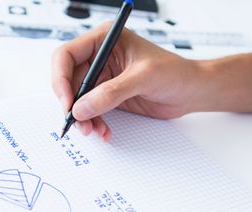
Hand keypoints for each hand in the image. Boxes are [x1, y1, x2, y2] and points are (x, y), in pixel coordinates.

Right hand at [52, 22, 200, 140]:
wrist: (191, 91)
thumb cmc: (175, 72)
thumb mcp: (143, 78)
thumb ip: (111, 93)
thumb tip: (82, 108)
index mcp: (104, 40)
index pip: (67, 55)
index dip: (61, 79)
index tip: (68, 102)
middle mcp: (99, 58)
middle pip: (68, 81)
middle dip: (72, 104)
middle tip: (79, 122)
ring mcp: (102, 78)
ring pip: (77, 100)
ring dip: (82, 118)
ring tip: (94, 130)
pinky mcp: (106, 96)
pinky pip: (89, 111)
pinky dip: (93, 123)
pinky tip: (104, 131)